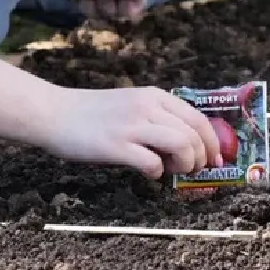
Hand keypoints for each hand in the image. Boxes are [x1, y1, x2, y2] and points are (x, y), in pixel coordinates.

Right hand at [39, 85, 223, 178]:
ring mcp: (132, 126)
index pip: (198, 118)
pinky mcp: (116, 145)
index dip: (213, 142)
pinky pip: (152, 163)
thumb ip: (156, 119)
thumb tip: (185, 145)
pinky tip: (147, 172)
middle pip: (194, 133)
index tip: (215, 160)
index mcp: (154, 96)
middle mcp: (147, 107)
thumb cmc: (91, 114)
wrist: (54, 113)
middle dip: (201, 158)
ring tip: (172, 171)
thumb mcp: (131, 105)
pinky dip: (156, 173)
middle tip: (193, 171)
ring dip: (184, 165)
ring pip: (181, 145)